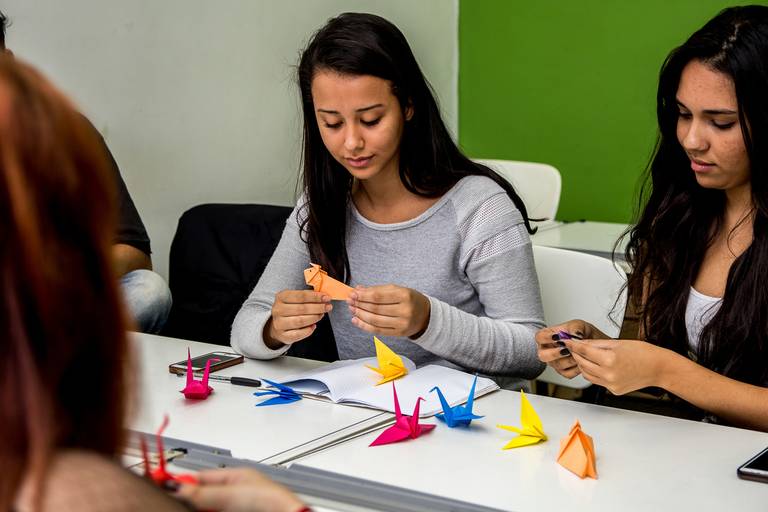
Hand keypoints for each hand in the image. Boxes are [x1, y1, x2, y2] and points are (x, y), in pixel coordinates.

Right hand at [176, 467, 305, 511]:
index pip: (202, 477)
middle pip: (202, 496)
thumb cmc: (269, 501)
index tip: (164, 486)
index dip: (183, 482)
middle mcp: (236, 492)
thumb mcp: (230, 494)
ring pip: (207, 508)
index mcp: (236, 476)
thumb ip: (202, 492)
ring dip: (197, 508)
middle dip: (188, 499)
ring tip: (181, 507)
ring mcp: (235, 507)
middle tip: (172, 502)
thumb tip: (177, 487)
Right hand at [266, 290, 331, 347]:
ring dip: (314, 318)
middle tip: (328, 307)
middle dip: (318, 307)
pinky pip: (298, 334)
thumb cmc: (290, 309)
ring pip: (300, 321)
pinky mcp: (282, 335)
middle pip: (302, 308)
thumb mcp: (295, 300)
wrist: (279, 325)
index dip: (315, 297)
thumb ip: (308, 297)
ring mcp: (279, 323)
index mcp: (281, 297)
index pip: (300, 296)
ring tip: (321, 315)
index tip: (327, 297)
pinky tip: (313, 326)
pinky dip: (308, 330)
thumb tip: (324, 297)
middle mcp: (278, 310)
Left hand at [347, 285, 430, 337]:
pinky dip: (364, 326)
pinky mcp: (398, 333)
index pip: (378, 296)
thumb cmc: (410, 300)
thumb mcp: (398, 290)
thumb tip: (359, 290)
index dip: (363, 295)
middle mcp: (405, 310)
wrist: (426, 315)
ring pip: (375, 320)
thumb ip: (378, 290)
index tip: (353, 293)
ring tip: (352, 309)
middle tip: (350, 301)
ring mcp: (402, 323)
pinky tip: (356, 320)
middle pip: (375, 308)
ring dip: (360, 315)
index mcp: (405, 295)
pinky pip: (377, 330)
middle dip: (359, 304)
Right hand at [535, 320, 605, 378]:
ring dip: (570, 359)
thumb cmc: (580, 331)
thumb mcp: (578, 325)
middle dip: (555, 353)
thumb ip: (575, 328)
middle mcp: (547, 350)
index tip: (557, 337)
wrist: (591, 341)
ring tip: (579, 353)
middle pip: (543, 355)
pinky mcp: (563, 371)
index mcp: (546, 336)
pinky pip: (567, 373)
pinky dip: (576, 367)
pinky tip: (582, 360)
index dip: (546, 338)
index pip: (539, 337)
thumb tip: (575, 336)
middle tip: (566, 349)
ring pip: (557, 365)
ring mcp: (554, 362)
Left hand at [564, 338, 669, 394]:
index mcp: (610, 359)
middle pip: (582, 363)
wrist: (658, 368)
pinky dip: (592, 373)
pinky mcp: (613, 390)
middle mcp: (608, 374)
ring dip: (582, 364)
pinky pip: (596, 381)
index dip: (573, 345)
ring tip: (584, 355)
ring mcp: (611, 384)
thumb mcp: (617, 343)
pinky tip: (595, 365)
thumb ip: (596, 344)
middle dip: (576, 354)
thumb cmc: (643, 353)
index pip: (583, 351)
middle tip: (574, 347)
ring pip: (586, 374)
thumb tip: (580, 342)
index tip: (566, 340)